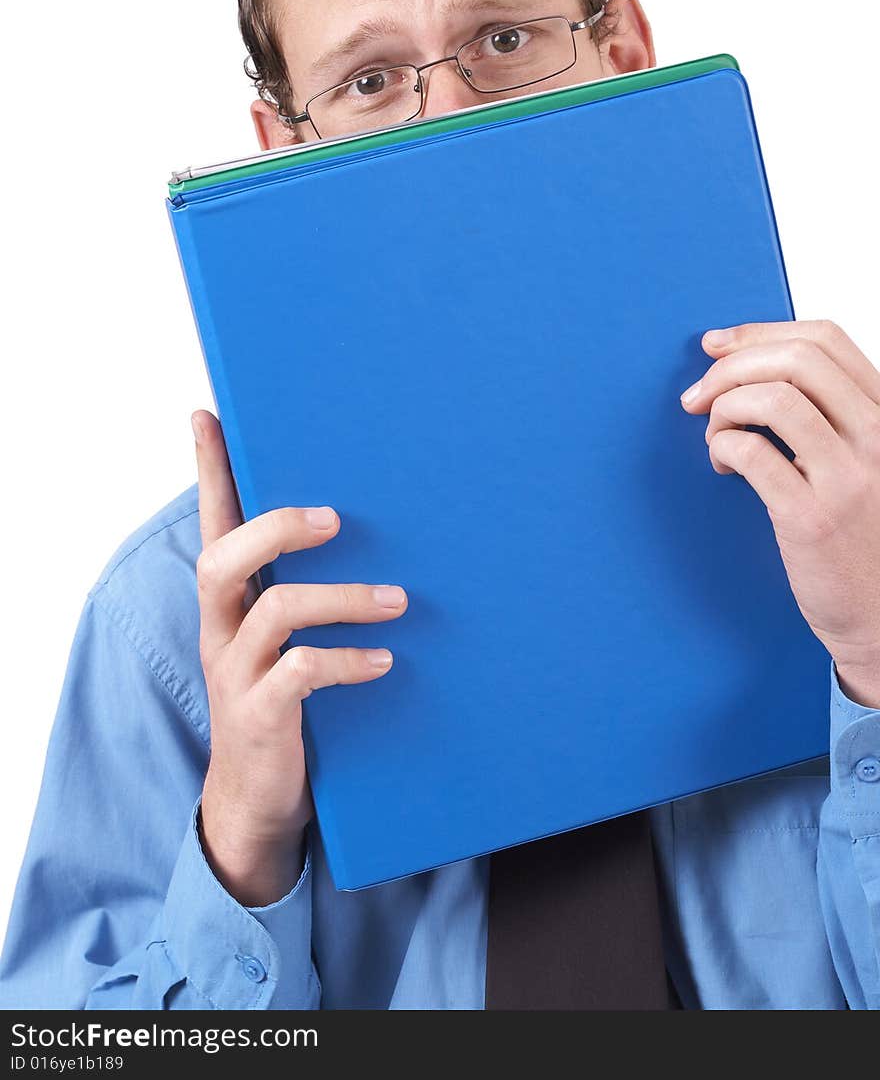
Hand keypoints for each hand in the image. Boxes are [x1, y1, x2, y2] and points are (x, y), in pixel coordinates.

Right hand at [192, 408, 406, 905]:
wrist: (256, 800)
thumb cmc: (284, 701)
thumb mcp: (285, 640)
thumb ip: (304, 590)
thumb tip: (368, 533)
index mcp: (229, 603)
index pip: (212, 524)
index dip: (207, 471)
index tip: (207, 415)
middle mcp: (221, 630)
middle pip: (224, 558)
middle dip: (278, 527)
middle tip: (336, 518)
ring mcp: (235, 674)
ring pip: (274, 612)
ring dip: (341, 598)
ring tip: (397, 600)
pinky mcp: (259, 717)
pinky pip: (299, 673)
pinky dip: (345, 660)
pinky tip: (383, 661)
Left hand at [679, 320, 879, 707]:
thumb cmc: (859, 536)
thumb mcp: (860, 460)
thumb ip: (825, 414)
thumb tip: (745, 365)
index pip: (825, 339)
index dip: (759, 331)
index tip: (716, 344)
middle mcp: (877, 438)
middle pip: (796, 360)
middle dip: (730, 367)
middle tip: (697, 396)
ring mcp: (849, 478)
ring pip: (773, 399)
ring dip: (724, 408)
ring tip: (715, 436)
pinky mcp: (812, 518)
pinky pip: (753, 453)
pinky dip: (723, 447)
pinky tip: (722, 463)